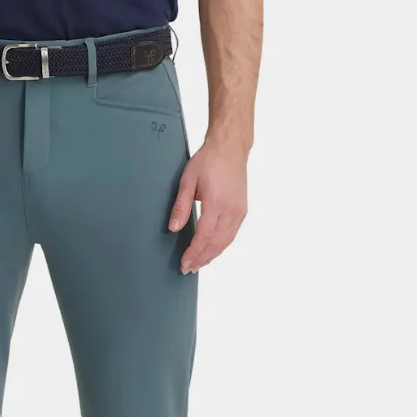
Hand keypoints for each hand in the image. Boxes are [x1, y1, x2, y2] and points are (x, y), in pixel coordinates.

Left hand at [169, 141, 247, 273]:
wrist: (230, 148)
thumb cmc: (208, 160)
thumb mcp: (188, 180)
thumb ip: (181, 206)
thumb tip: (174, 228)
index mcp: (216, 202)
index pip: (204, 236)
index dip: (194, 253)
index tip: (184, 263)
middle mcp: (231, 209)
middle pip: (216, 243)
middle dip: (201, 258)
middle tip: (188, 268)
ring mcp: (239, 211)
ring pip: (226, 241)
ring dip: (212, 255)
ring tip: (199, 264)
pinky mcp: (242, 210)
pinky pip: (232, 234)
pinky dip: (221, 246)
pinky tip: (212, 251)